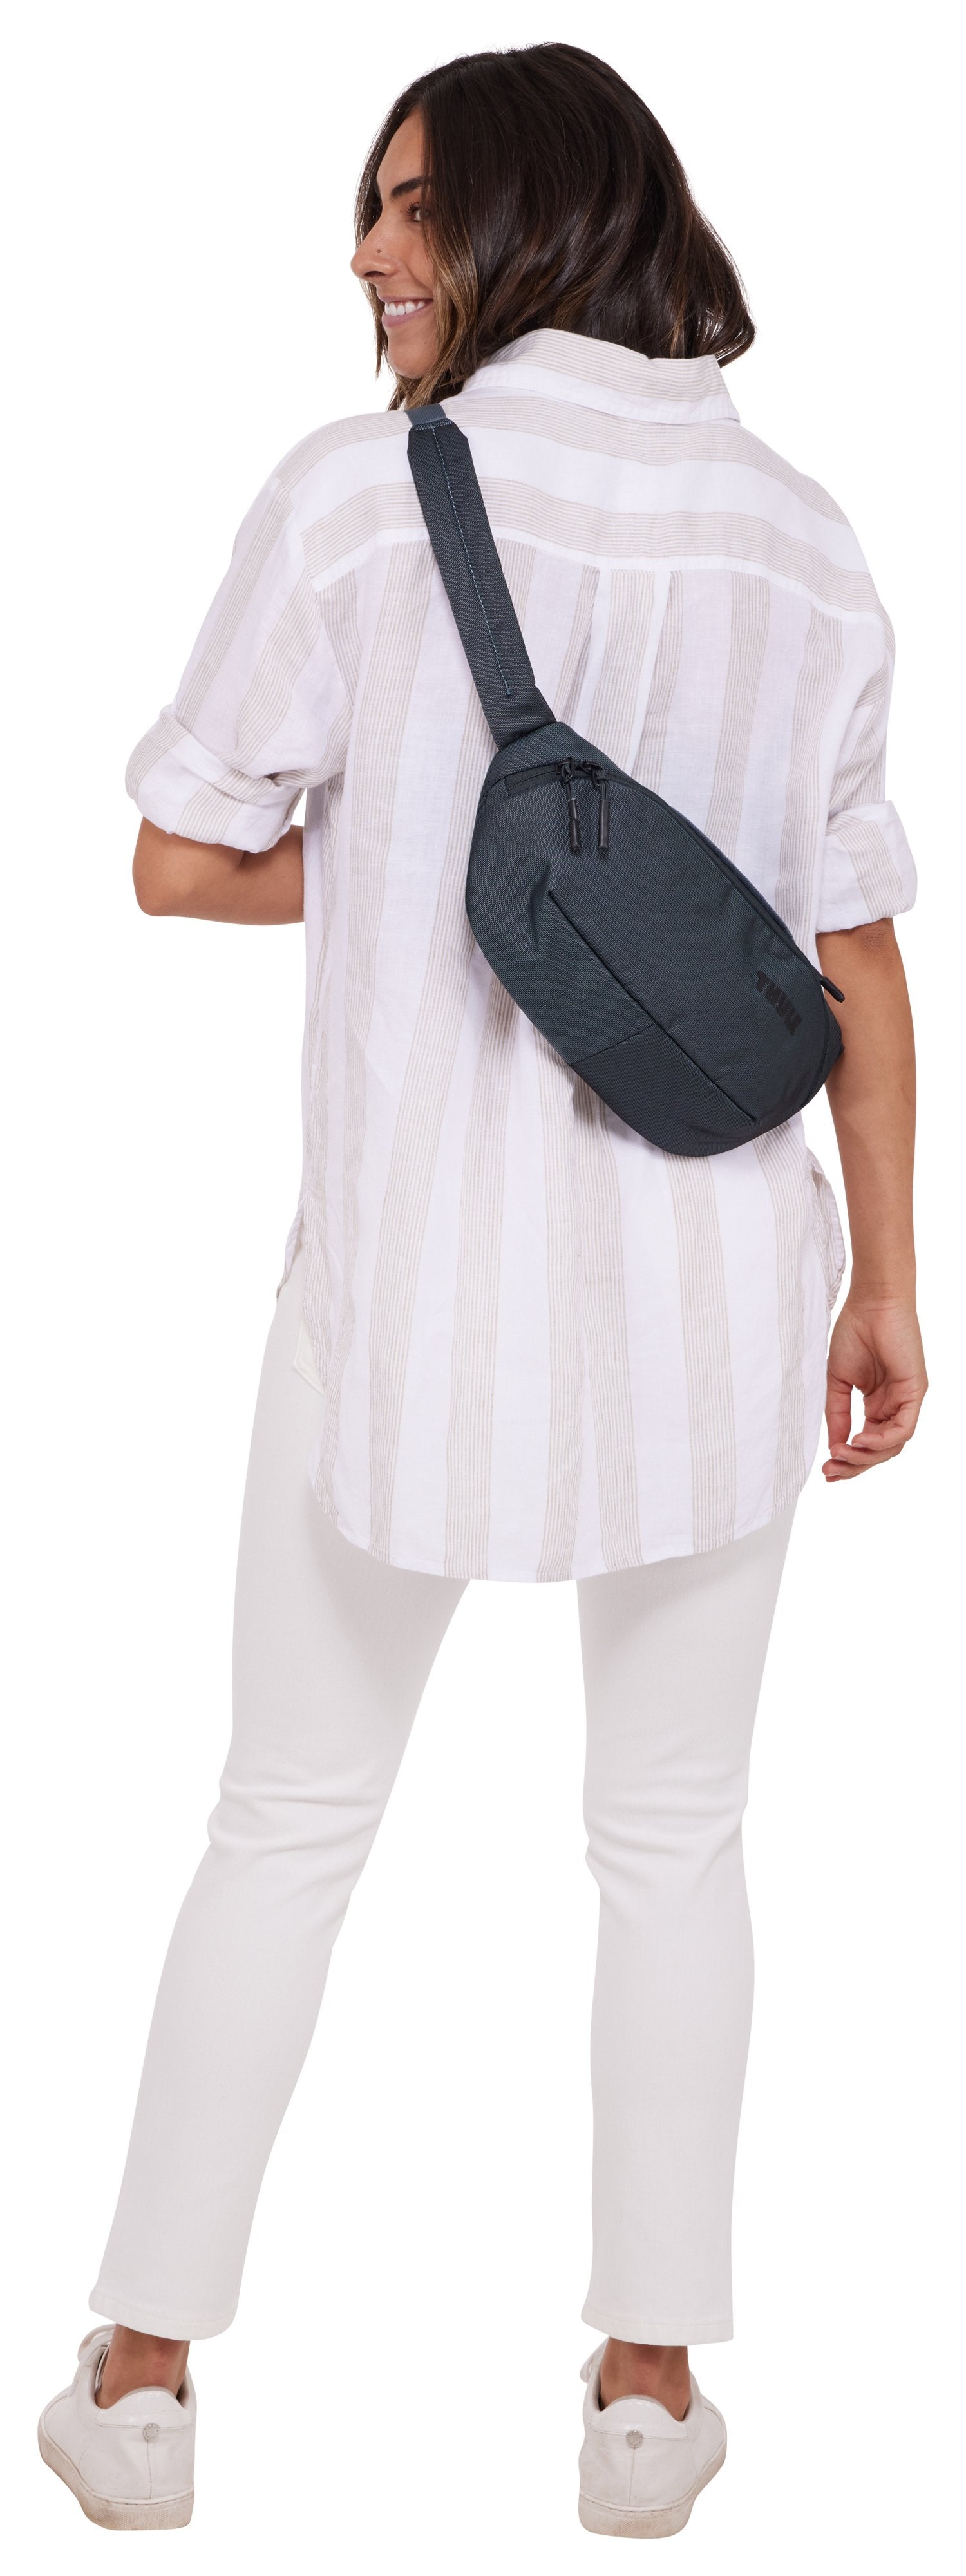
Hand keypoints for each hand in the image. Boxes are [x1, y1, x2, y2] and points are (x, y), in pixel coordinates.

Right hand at [823, 1296, 926, 1481]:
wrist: (870, 1303)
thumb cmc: (854, 1332)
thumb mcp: (838, 1381)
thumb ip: (838, 1414)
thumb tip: (835, 1446)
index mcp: (878, 1404)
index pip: (867, 1444)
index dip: (847, 1461)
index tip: (825, 1470)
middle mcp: (894, 1406)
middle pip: (880, 1452)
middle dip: (854, 1466)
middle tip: (830, 1472)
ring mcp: (906, 1401)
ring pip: (892, 1446)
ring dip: (865, 1457)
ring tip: (840, 1454)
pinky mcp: (916, 1392)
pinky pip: (903, 1429)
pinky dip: (881, 1441)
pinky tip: (859, 1441)